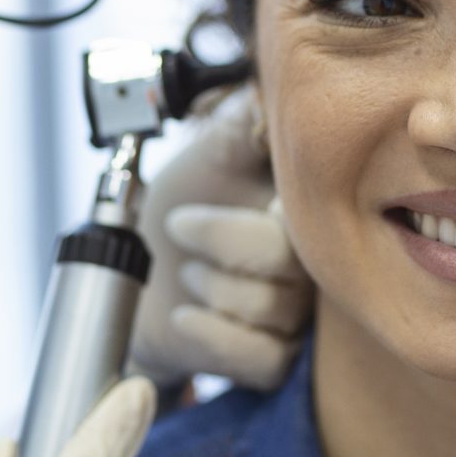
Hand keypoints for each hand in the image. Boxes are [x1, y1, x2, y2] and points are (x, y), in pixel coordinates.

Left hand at [131, 87, 311, 391]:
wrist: (134, 281)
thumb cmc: (175, 210)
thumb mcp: (205, 156)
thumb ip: (245, 125)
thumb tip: (275, 94)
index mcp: (306, 207)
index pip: (321, 201)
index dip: (270, 200)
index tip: (221, 191)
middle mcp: (314, 261)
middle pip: (294, 257)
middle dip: (223, 239)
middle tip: (180, 226)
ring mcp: (298, 315)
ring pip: (276, 307)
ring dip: (213, 287)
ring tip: (187, 273)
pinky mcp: (273, 362)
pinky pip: (265, 356)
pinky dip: (214, 335)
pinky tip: (186, 316)